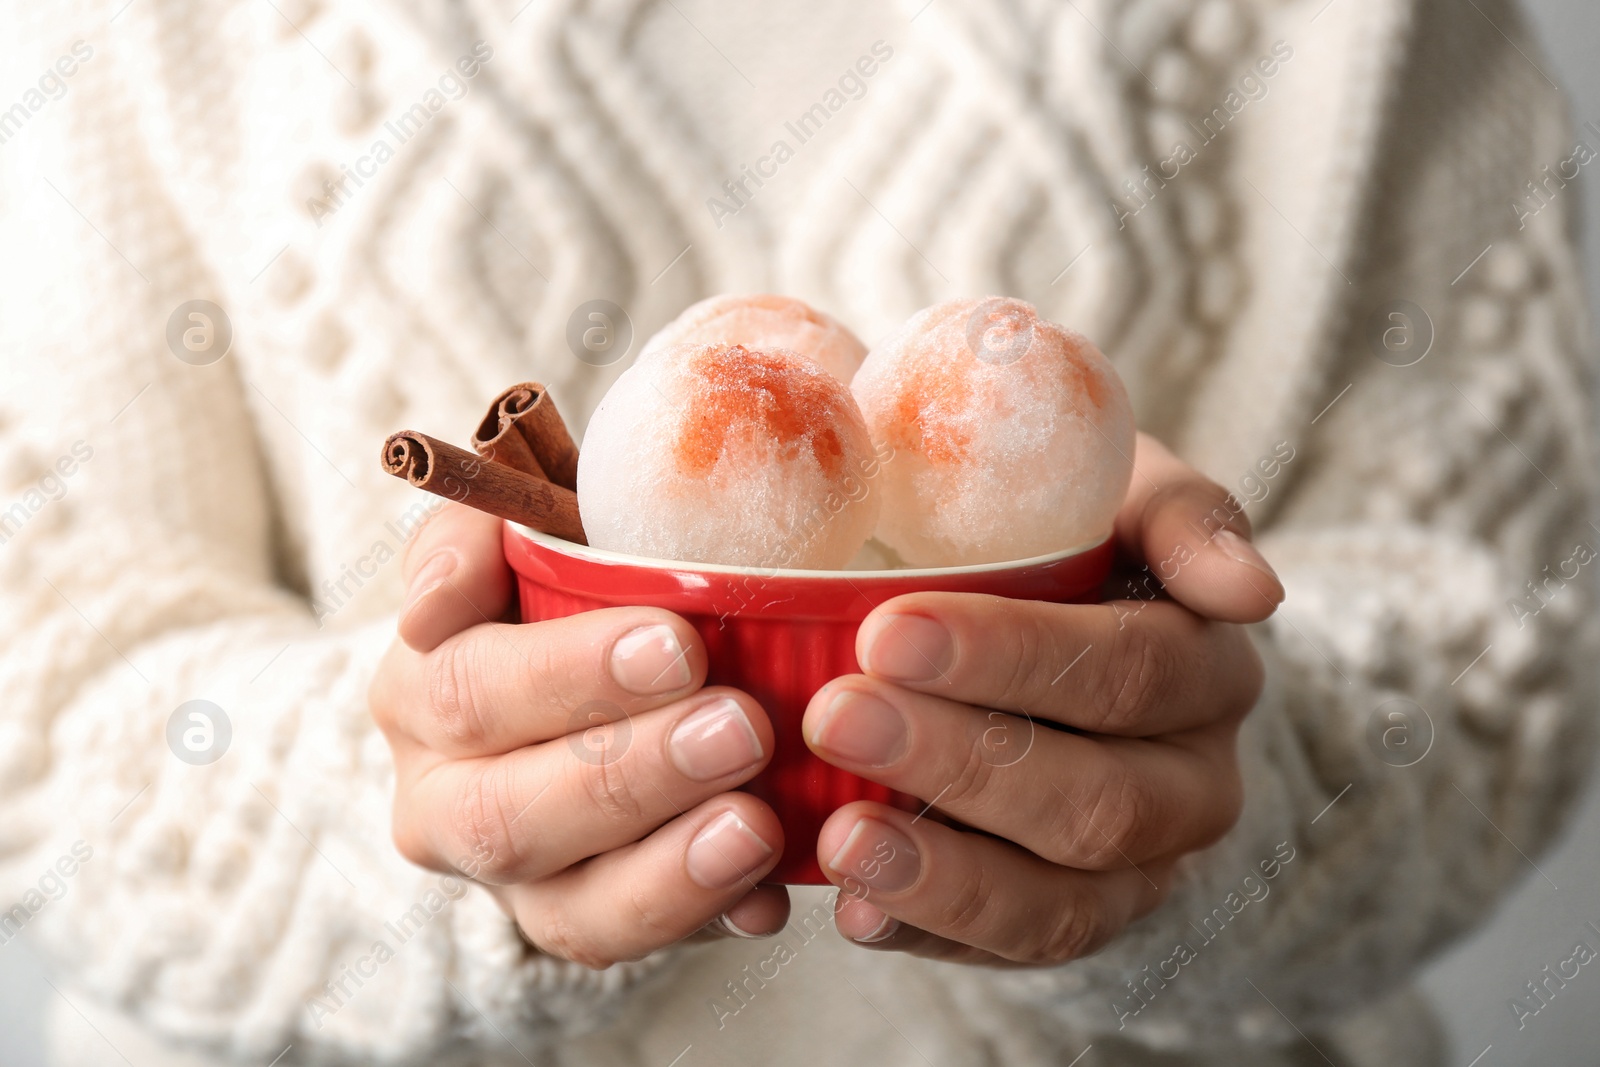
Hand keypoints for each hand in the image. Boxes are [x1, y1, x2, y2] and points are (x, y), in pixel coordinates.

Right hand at [369, 502, 790, 966]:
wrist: (584, 670)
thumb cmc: (561, 581)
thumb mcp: (517, 526)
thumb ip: (477, 531)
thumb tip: (432, 606)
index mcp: (420, 691)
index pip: (471, 688)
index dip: (570, 672)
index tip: (680, 644)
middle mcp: (442, 802)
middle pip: (510, 813)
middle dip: (630, 774)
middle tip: (740, 728)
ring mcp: (511, 880)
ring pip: (568, 906)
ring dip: (668, 870)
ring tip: (757, 824)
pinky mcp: (577, 924)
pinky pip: (634, 945)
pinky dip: (704, 921)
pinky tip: (766, 896)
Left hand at [803, 433, 1278, 963]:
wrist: (1027, 622)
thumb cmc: (1065, 539)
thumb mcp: (1122, 493)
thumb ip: (1179, 516)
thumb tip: (1253, 590)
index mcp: (1208, 670)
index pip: (1131, 672)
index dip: (1015, 657)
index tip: (889, 631)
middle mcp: (1192, 785)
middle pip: (1099, 801)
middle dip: (962, 762)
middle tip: (837, 714)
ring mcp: (1136, 872)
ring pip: (1062, 903)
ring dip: (945, 874)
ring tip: (841, 838)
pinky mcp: (1068, 923)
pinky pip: (1007, 952)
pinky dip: (928, 932)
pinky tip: (851, 906)